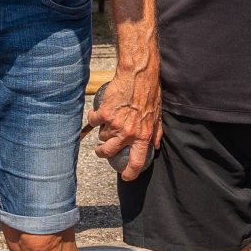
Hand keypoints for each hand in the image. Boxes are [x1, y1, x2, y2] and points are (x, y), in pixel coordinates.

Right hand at [95, 62, 164, 180]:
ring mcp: (115, 124)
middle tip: (101, 150)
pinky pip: (93, 121)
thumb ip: (156, 132)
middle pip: (110, 152)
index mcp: (143, 135)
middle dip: (103, 153)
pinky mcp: (104, 114)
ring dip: (101, 132)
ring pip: (101, 136)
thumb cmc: (149, 92)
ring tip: (105, 124)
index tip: (126, 177)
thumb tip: (155, 145)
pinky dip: (93, 117)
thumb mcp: (158, 114)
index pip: (137, 161)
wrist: (138, 74)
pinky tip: (97, 113)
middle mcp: (129, 133)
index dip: (131, 173)